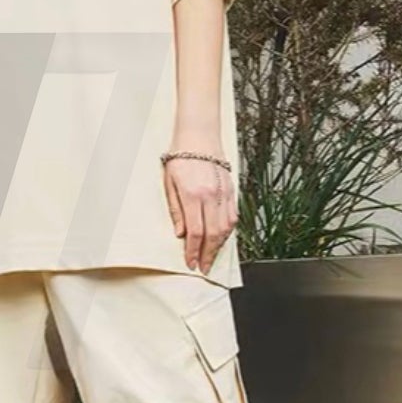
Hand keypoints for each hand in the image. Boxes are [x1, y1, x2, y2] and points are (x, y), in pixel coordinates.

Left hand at [163, 151, 236, 274]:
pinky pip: (233, 216)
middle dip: (208, 254)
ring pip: (226, 228)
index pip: (196, 232)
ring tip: (212, 256)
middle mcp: (211, 196)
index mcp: (193, 195)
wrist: (199, 135)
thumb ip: (175, 210)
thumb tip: (180, 233)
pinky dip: (228, 231)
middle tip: (204, 267)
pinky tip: (221, 238)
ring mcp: (224, 193)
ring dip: (219, 246)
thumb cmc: (180, 156)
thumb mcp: (168, 183)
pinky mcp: (231, 190)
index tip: (191, 262)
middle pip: (213, 234)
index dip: (194, 251)